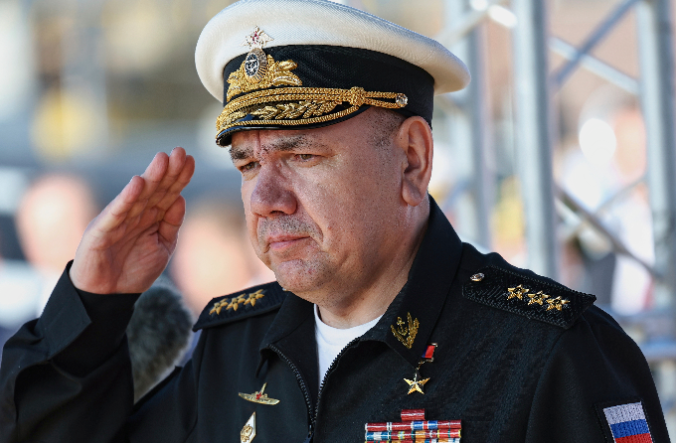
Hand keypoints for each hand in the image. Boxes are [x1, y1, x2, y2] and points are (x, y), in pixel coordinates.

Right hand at [70, 147, 194, 293]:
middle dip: (168, 170)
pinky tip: (138, 182)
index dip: (180, 177)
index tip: (191, 160)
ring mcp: (119, 219)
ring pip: (138, 195)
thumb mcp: (163, 247)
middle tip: (180, 152)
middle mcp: (136, 213)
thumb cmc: (135, 270)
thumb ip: (171, 224)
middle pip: (156, 189)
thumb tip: (181, 198)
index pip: (169, 192)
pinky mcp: (102, 230)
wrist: (108, 295)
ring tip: (163, 158)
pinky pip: (117, 212)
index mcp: (152, 216)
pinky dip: (127, 197)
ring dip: (151, 176)